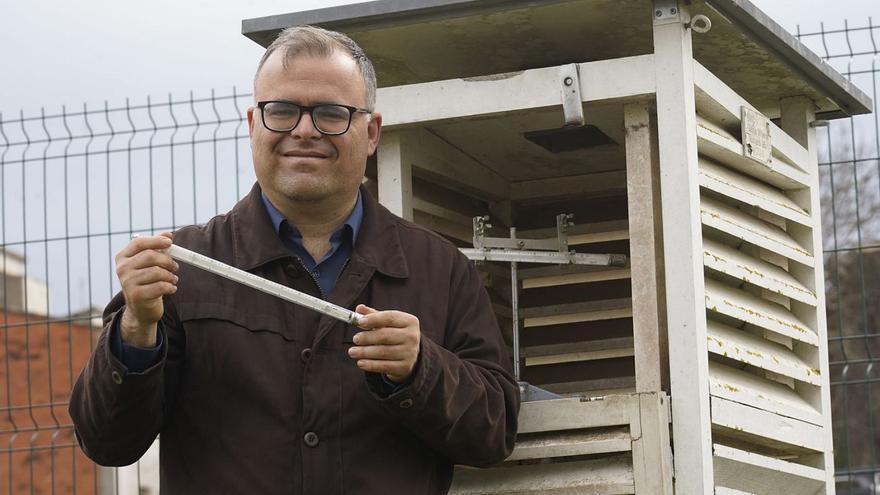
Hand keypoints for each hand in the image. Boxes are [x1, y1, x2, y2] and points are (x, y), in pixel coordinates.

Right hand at [115, 232, 178, 346]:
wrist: (141, 310)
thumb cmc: (147, 282)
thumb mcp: (150, 264)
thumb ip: (157, 248)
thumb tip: (168, 234)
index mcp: (123, 257)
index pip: (139, 243)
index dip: (156, 240)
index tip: (170, 242)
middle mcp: (122, 269)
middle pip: (150, 256)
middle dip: (167, 260)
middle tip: (175, 267)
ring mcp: (127, 283)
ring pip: (157, 272)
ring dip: (170, 276)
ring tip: (172, 279)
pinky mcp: (136, 296)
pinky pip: (160, 286)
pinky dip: (170, 287)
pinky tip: (171, 289)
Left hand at [348, 304, 420, 382]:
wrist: (409, 354)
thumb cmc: (395, 333)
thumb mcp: (387, 323)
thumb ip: (373, 315)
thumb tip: (359, 308)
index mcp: (409, 321)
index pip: (390, 318)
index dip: (374, 319)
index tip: (359, 322)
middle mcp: (412, 336)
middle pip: (385, 336)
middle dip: (367, 337)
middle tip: (355, 339)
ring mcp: (410, 352)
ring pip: (383, 351)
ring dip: (365, 352)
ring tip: (352, 352)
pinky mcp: (405, 366)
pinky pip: (385, 366)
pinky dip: (370, 365)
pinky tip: (360, 363)